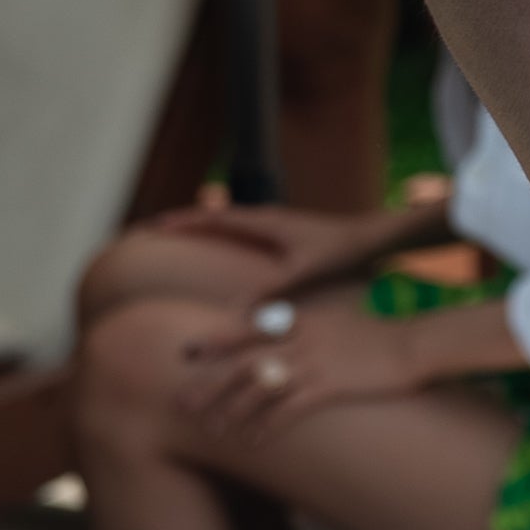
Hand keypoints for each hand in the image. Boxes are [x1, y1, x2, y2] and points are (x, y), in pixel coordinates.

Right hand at [141, 201, 405, 297]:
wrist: (375, 237)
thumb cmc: (341, 251)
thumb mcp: (303, 273)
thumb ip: (270, 292)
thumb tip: (233, 312)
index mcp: (267, 222)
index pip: (216, 218)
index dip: (185, 222)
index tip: (154, 226)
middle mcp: (270, 219)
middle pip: (219, 217)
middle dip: (188, 222)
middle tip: (157, 229)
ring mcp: (280, 225)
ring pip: (233, 223)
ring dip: (208, 227)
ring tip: (183, 236)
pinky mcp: (289, 235)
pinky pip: (247, 232)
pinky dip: (228, 236)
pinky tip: (228, 251)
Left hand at [176, 299, 427, 434]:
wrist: (413, 343)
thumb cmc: (378, 335)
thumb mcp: (338, 319)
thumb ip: (308, 326)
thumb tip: (285, 335)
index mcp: (302, 318)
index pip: (248, 327)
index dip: (215, 339)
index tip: (187, 350)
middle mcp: (302, 338)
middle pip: (244, 361)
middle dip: (210, 383)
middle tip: (183, 402)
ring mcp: (314, 361)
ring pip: (260, 387)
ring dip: (233, 409)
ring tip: (214, 430)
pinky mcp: (329, 385)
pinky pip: (289, 409)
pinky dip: (267, 426)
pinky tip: (253, 442)